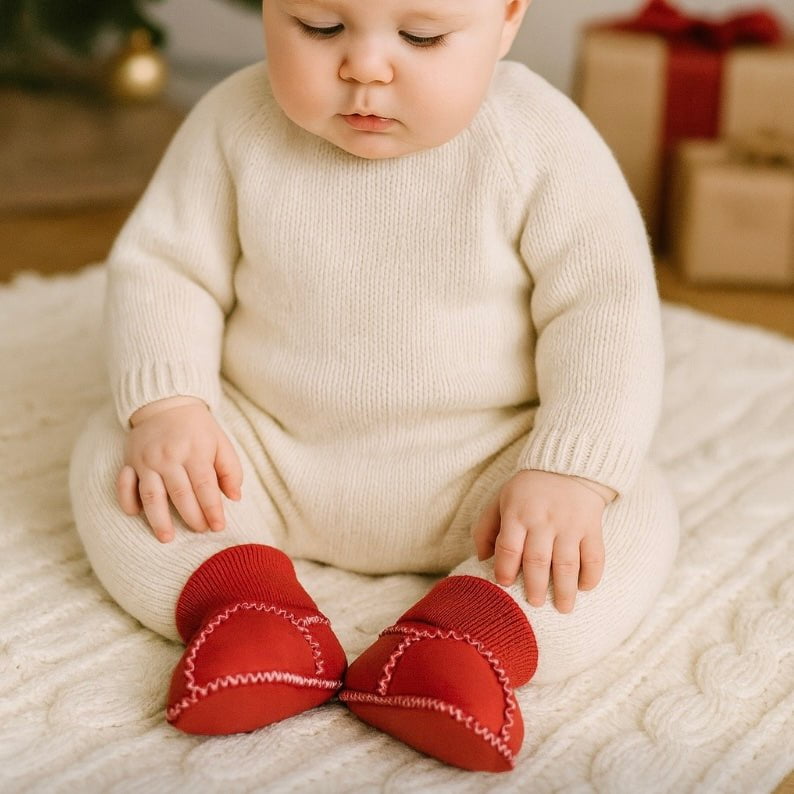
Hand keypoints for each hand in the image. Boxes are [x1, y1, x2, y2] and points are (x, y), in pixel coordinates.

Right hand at [117, 396, 242, 542]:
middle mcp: (169, 457)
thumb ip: (231, 469)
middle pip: (180, 494)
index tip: (218, 527)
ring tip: (167, 538)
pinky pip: (124, 484)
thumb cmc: (198, 428)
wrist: (166, 402)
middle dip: (191, 517)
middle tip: (200, 531)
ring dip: (158, 519)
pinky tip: (135, 515)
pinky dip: (127, 501)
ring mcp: (147, 460)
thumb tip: (235, 497)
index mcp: (195, 451)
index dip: (212, 509)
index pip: (205, 486)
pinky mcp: (129, 461)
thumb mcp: (221, 442)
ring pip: (151, 495)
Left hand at [472, 470, 612, 612]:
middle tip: (535, 603)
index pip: (508, 547)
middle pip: (537, 560)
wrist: (567, 466)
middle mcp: (543, 520)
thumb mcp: (500, 500)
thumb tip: (481, 560)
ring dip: (565, 589)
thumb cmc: (527, 490)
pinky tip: (585, 588)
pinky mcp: (592, 527)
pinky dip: (591, 575)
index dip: (504, 569)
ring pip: (567, 563)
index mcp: (517, 514)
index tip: (505, 585)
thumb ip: (485, 528)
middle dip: (535, 586)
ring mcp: (570, 524)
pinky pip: (594, 555)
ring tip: (563, 608)